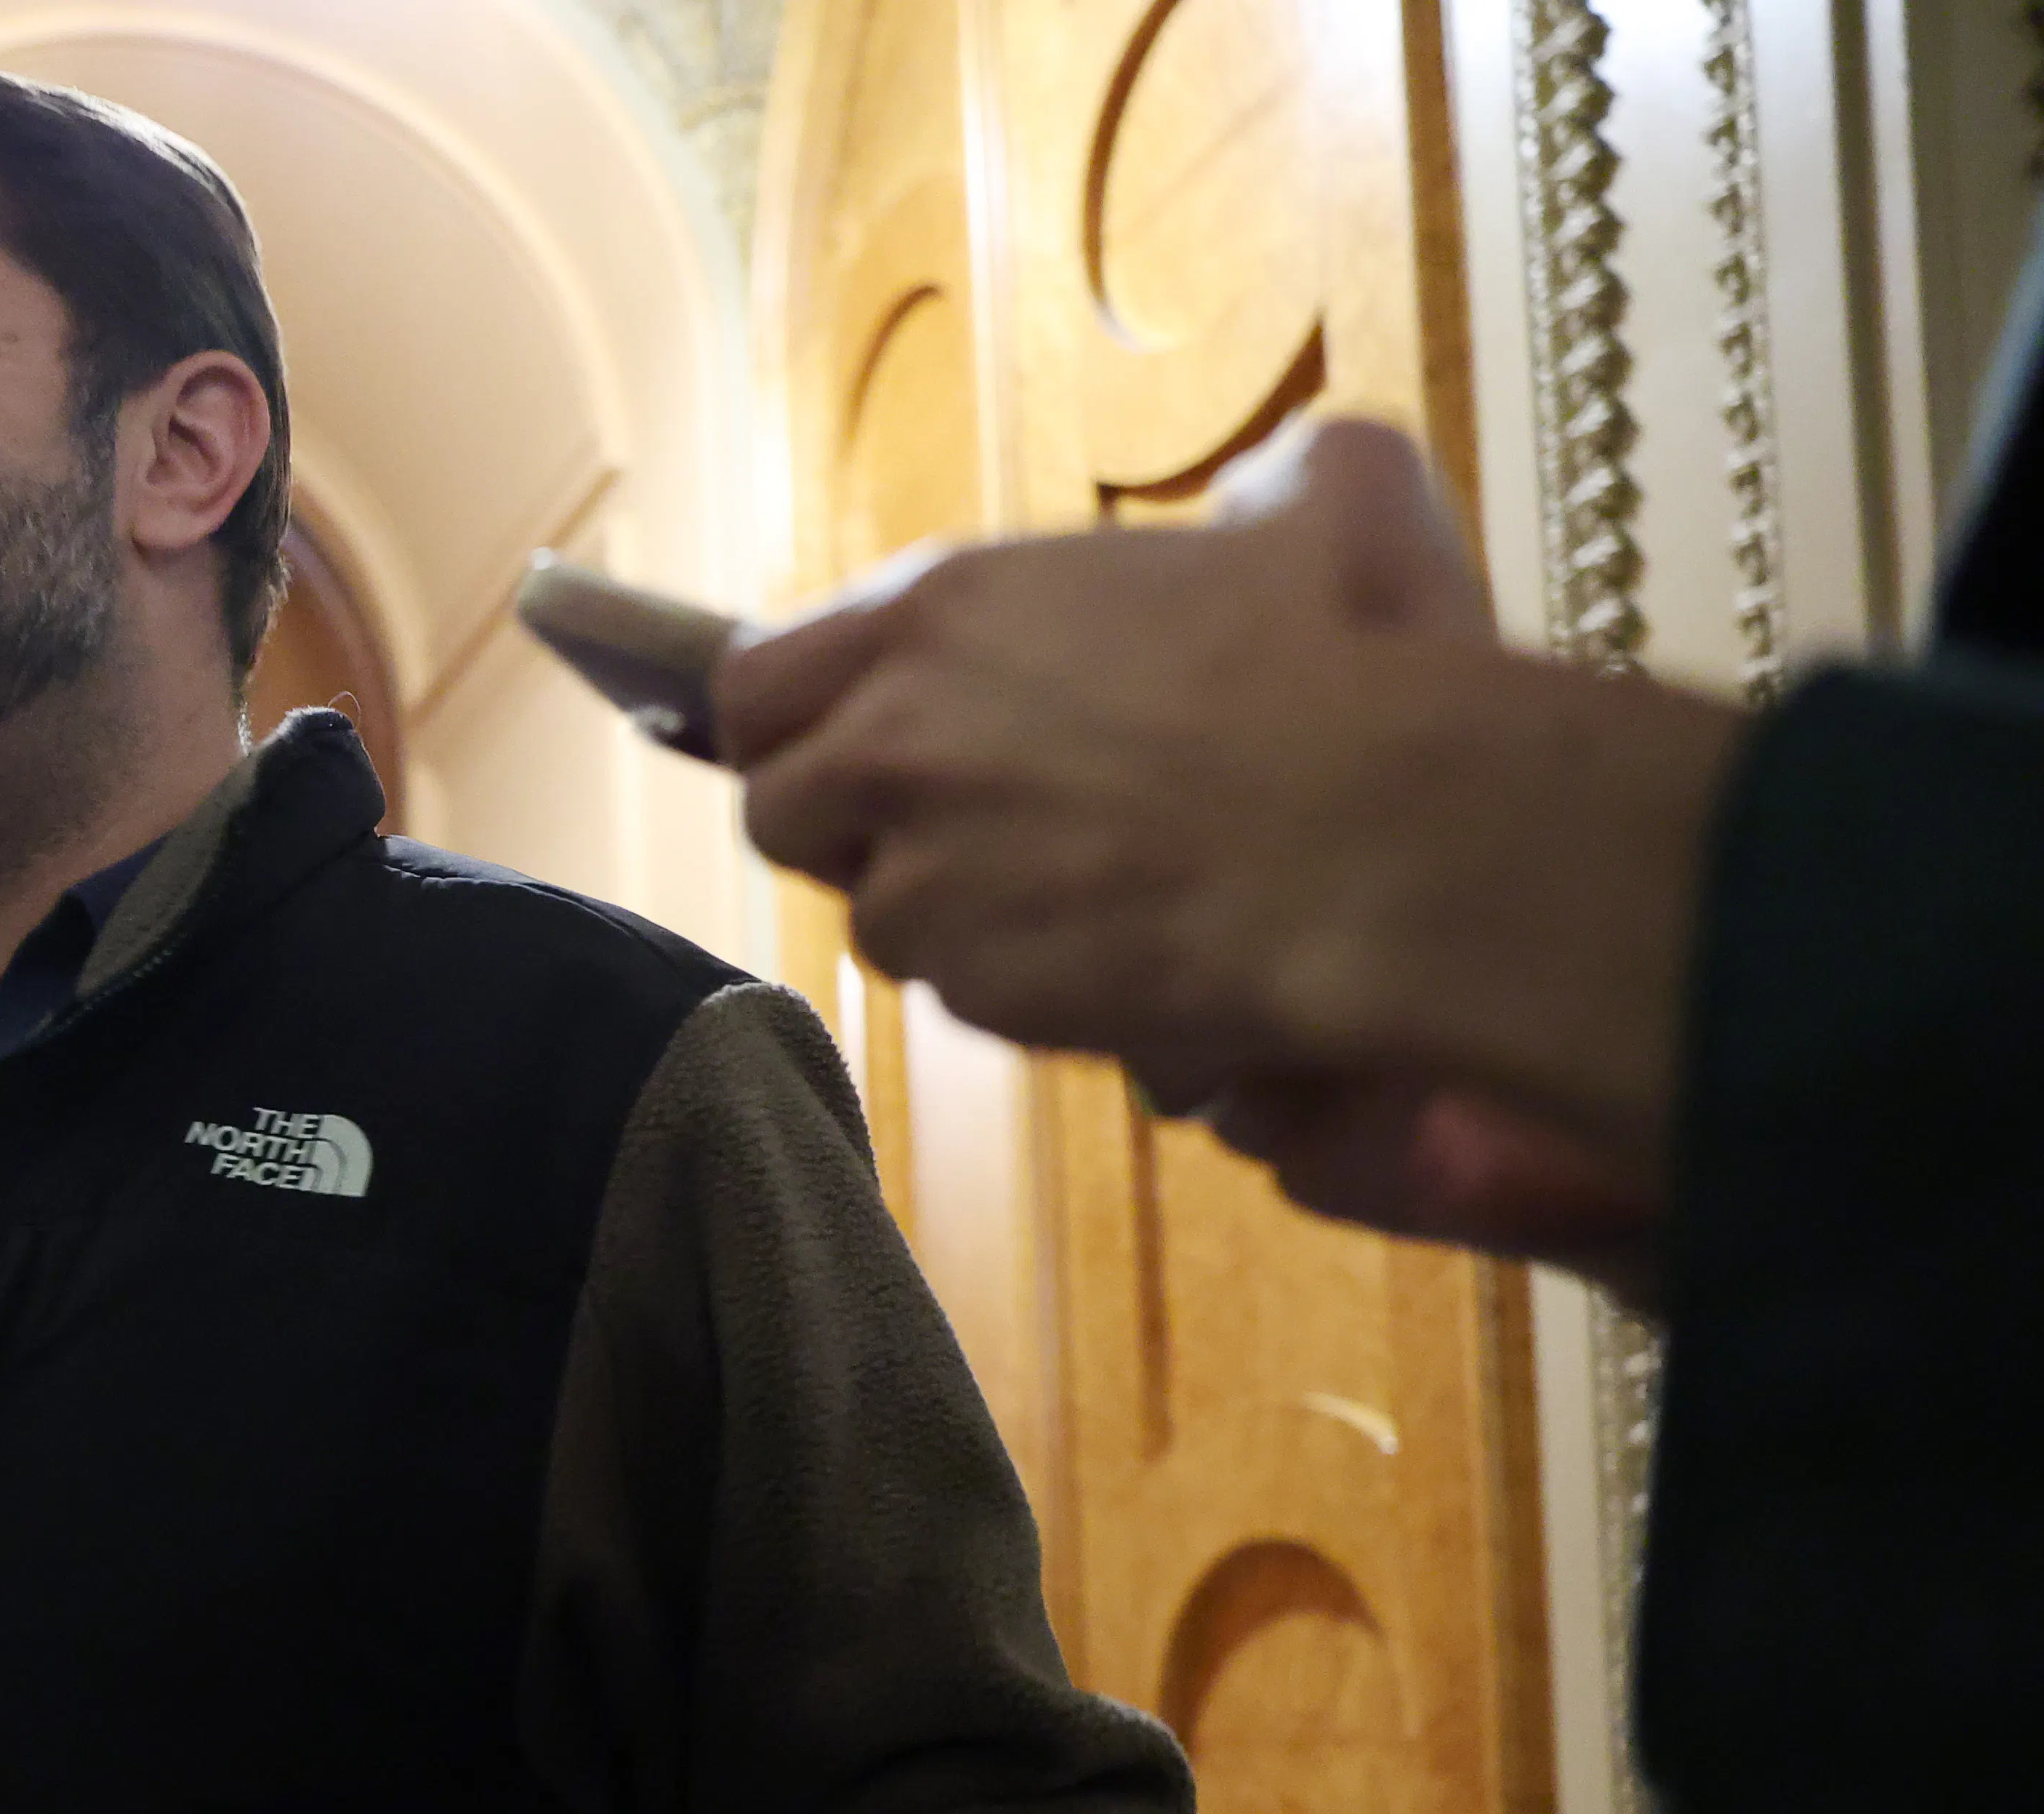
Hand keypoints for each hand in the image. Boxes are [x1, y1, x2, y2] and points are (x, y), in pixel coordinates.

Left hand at [720, 416, 1741, 1282]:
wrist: (1389, 837)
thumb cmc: (1365, 662)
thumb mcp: (1331, 496)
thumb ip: (1264, 484)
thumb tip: (1275, 494)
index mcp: (942, 610)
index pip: (758, 680)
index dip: (797, 720)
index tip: (849, 739)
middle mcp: (897, 740)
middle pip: (776, 808)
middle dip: (842, 828)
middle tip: (942, 830)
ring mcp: (923, 872)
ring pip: (869, 915)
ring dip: (943, 913)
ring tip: (1057, 889)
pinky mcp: (971, 986)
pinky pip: (955, 994)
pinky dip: (1013, 982)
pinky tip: (1106, 948)